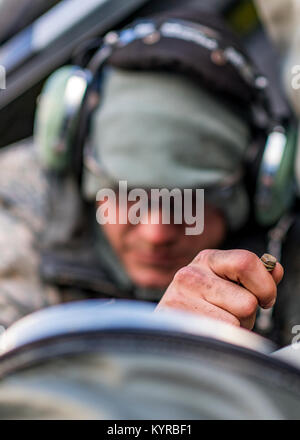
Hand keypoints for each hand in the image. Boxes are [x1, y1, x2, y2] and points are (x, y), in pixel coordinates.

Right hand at [156, 249, 283, 328]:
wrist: (167, 326)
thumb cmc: (202, 303)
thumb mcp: (228, 281)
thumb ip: (255, 276)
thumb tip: (275, 270)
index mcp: (208, 259)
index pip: (247, 262)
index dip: (265, 285)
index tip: (265, 298)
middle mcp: (191, 274)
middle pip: (246, 301)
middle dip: (247, 315)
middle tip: (231, 313)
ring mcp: (180, 298)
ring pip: (234, 323)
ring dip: (232, 329)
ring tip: (215, 322)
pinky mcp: (176, 322)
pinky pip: (218, 338)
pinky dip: (219, 340)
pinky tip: (206, 331)